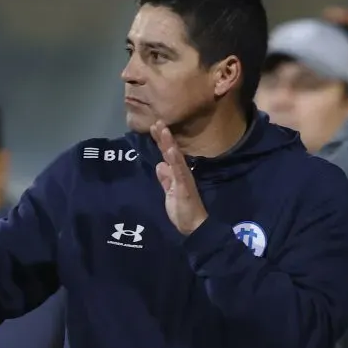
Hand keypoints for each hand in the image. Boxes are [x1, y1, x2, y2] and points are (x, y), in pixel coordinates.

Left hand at [150, 121, 207, 235]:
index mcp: (176, 174)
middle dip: (163, 136)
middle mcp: (181, 172)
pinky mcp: (184, 186)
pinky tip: (171, 149)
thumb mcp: (169, 193)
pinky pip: (179, 171)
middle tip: (156, 121)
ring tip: (162, 130)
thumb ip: (165, 180)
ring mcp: (183, 178)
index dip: (161, 141)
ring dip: (168, 143)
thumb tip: (160, 165)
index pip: (167, 154)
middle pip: (170, 152)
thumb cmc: (183, 210)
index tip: (154, 127)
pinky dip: (175, 160)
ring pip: (175, 157)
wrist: (193, 225)